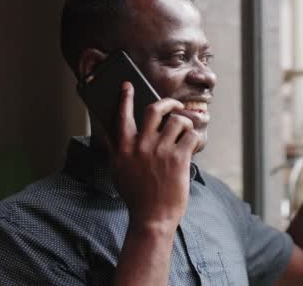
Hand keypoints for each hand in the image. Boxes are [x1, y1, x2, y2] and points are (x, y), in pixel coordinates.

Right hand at [105, 82, 200, 234]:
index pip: (123, 115)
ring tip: (185, 132)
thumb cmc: (136, 196)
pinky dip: (195, 138)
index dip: (125, 97)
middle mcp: (141, 145)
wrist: (152, 218)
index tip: (128, 85)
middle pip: (155, 109)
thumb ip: (114, 150)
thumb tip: (107, 133)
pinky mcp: (178, 158)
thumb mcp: (117, 171)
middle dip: (168, 103)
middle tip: (174, 105)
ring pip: (177, 121)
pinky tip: (193, 145)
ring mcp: (160, 150)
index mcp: (124, 147)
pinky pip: (191, 135)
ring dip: (185, 124)